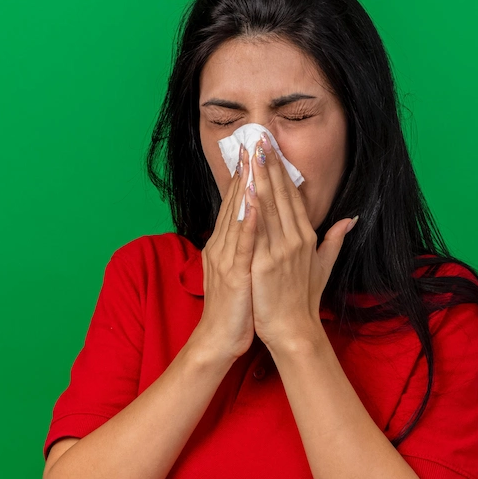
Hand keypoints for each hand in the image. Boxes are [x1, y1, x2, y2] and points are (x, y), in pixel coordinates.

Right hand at [192, 145, 257, 361]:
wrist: (220, 338)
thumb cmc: (236, 306)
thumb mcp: (242, 270)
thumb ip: (250, 246)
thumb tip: (257, 226)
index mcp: (226, 244)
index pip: (237, 204)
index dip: (245, 176)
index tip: (255, 150)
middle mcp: (221, 245)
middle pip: (234, 202)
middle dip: (245, 170)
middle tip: (253, 140)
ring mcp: (225, 258)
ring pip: (236, 215)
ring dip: (244, 186)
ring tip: (253, 159)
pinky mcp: (233, 273)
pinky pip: (241, 243)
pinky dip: (246, 221)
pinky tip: (252, 201)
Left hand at [243, 132, 356, 351]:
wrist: (294, 330)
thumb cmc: (304, 300)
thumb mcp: (324, 266)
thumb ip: (335, 240)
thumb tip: (352, 219)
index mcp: (307, 237)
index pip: (293, 196)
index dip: (282, 170)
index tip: (272, 148)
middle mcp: (296, 239)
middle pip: (281, 194)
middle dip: (269, 164)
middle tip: (258, 136)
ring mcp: (282, 250)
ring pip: (269, 206)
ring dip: (259, 177)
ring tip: (250, 153)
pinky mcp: (267, 263)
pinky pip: (258, 230)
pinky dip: (252, 208)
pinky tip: (245, 189)